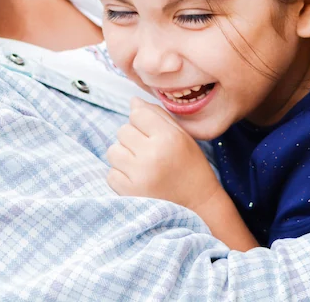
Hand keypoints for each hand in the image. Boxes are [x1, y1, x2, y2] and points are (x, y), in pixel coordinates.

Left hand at [106, 98, 224, 212]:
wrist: (199, 207)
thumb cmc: (192, 168)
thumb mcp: (183, 137)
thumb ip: (158, 116)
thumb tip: (133, 102)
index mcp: (169, 138)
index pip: (138, 114)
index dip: (142, 121)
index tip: (152, 133)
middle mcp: (153, 154)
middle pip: (123, 130)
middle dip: (132, 138)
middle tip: (148, 152)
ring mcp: (139, 175)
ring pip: (113, 151)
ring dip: (123, 156)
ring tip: (141, 165)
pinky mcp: (129, 193)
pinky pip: (111, 174)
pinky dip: (120, 176)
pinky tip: (137, 180)